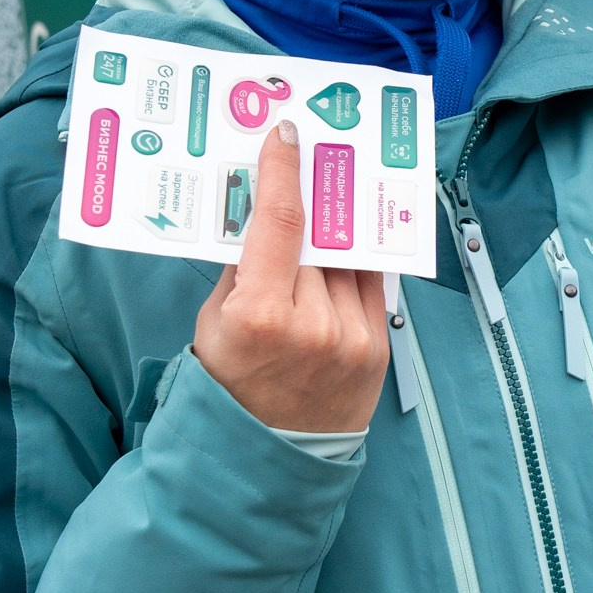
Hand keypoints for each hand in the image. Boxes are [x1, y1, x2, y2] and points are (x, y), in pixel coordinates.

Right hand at [193, 122, 389, 433]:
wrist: (266, 459)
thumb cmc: (229, 385)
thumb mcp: (214, 322)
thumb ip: (241, 266)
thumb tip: (263, 208)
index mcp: (262, 314)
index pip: (282, 222)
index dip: (285, 169)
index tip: (287, 133)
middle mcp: (314, 324)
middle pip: (319, 234)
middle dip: (312, 198)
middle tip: (309, 159)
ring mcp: (353, 338)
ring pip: (348, 258)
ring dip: (334, 233)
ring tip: (323, 210)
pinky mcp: (378, 348)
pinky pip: (370, 286)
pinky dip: (355, 266)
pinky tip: (342, 254)